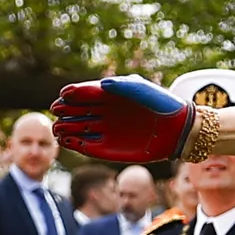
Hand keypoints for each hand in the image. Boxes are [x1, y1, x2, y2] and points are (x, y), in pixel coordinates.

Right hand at [50, 75, 191, 163]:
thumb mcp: (143, 90)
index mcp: (108, 95)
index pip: (83, 93)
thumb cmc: (161, 105)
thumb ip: (124, 85)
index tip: (64, 95)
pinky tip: (67, 141)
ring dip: (66, 129)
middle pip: (76, 111)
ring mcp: (105, 131)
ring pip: (78, 130)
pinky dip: (76, 145)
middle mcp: (103, 113)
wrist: (177, 130)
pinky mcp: (108, 150)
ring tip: (58, 129)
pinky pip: (87, 148)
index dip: (72, 94)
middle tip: (58, 112)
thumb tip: (104, 84)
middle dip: (65, 111)